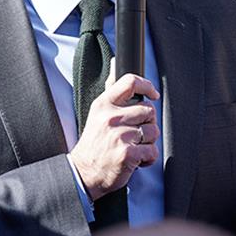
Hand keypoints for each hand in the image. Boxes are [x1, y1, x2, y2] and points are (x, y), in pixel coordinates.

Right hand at [68, 73, 159, 200]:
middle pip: (149, 110)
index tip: (153, 94)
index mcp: (103, 104)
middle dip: (147, 123)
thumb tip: (115, 61)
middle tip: (135, 134)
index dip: (147, 85)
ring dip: (148, 142)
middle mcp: (110, 118)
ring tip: (133, 147)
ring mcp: (119, 136)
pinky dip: (148, 158)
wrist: (82, 174)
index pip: (130, 82)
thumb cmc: (94, 144)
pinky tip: (135, 160)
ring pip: (153, 131)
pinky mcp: (127, 154)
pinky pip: (152, 151)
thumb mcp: (97, 113)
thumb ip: (111, 91)